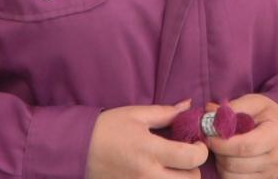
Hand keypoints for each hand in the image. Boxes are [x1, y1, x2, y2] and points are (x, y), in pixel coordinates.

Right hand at [86, 100, 209, 178]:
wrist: (77, 149)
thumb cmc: (107, 128)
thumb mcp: (136, 115)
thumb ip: (166, 113)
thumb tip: (189, 106)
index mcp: (150, 150)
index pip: (191, 158)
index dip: (201, 150)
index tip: (196, 143)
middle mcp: (148, 175)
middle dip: (193, 168)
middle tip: (184, 157)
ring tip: (172, 168)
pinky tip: (159, 175)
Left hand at [205, 94, 277, 178]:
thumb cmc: (268, 115)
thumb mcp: (255, 103)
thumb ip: (233, 107)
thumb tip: (209, 112)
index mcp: (276, 135)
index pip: (245, 146)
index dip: (222, 143)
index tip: (209, 135)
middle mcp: (275, 159)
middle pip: (236, 164)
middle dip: (219, 152)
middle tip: (213, 141)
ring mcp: (270, 174)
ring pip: (232, 177)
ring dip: (221, 164)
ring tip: (223, 150)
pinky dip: (227, 173)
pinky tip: (228, 159)